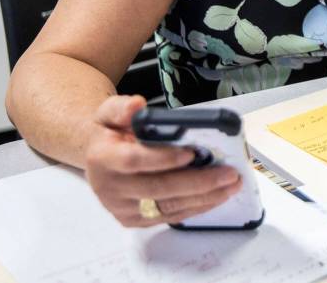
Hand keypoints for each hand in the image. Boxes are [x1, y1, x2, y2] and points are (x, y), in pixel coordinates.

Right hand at [84, 95, 242, 227]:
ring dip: (204, 198)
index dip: (163, 159)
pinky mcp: (135, 220)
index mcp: (103, 158)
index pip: (133, 161)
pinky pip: (168, 217)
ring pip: (167, 207)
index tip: (192, 153)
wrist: (95, 156)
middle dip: (197, 182)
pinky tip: (216, 196)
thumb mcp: (109, 111)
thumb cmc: (109, 132)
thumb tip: (137, 106)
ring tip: (231, 185)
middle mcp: (110, 188)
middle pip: (157, 189)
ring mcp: (122, 208)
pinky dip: (195, 207)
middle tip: (228, 173)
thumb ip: (122, 107)